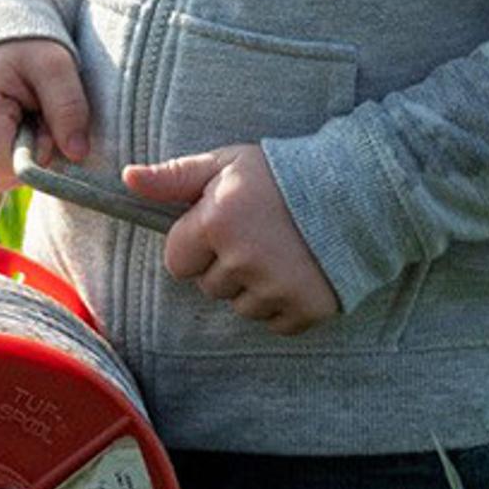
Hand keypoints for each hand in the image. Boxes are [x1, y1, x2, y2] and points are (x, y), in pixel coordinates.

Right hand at [0, 38, 90, 190]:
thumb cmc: (27, 48)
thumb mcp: (56, 67)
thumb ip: (69, 108)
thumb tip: (77, 154)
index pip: (6, 169)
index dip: (37, 154)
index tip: (44, 122)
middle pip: (2, 177)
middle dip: (30, 154)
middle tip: (37, 116)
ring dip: (22, 154)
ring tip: (25, 116)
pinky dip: (10, 153)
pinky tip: (13, 124)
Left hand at [123, 144, 340, 335]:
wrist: (360, 190)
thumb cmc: (285, 173)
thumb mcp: (226, 164)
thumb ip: (174, 177)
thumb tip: (127, 178)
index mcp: (218, 222)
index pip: (176, 260)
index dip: (196, 244)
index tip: (223, 227)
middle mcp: (243, 259)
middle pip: (209, 287)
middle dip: (226, 265)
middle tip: (260, 235)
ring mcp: (275, 288)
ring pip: (240, 308)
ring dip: (254, 287)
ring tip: (283, 252)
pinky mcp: (305, 309)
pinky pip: (275, 323)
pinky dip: (284, 305)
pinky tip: (299, 272)